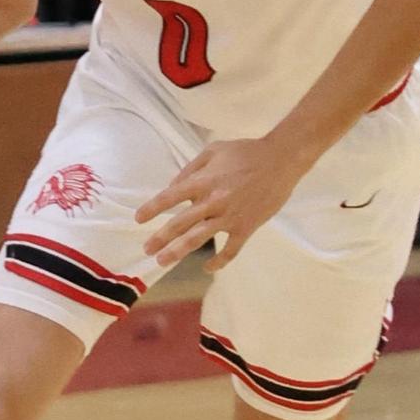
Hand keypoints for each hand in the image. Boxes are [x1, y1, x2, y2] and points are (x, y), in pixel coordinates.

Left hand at [136, 137, 309, 271]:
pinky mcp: (246, 227)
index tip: (139, 219)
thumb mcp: (213, 151)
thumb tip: (172, 187)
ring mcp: (230, 216)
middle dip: (160, 237)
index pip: (170, 197)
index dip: (152, 208)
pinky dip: (219, 261)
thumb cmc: (245, 152)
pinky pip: (230, 250)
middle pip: (180, 223)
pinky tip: (207, 268)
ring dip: (178, 251)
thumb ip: (190, 169)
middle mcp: (213, 200)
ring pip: (199, 238)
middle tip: (147, 249)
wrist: (281, 160)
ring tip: (163, 261)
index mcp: (203, 181)